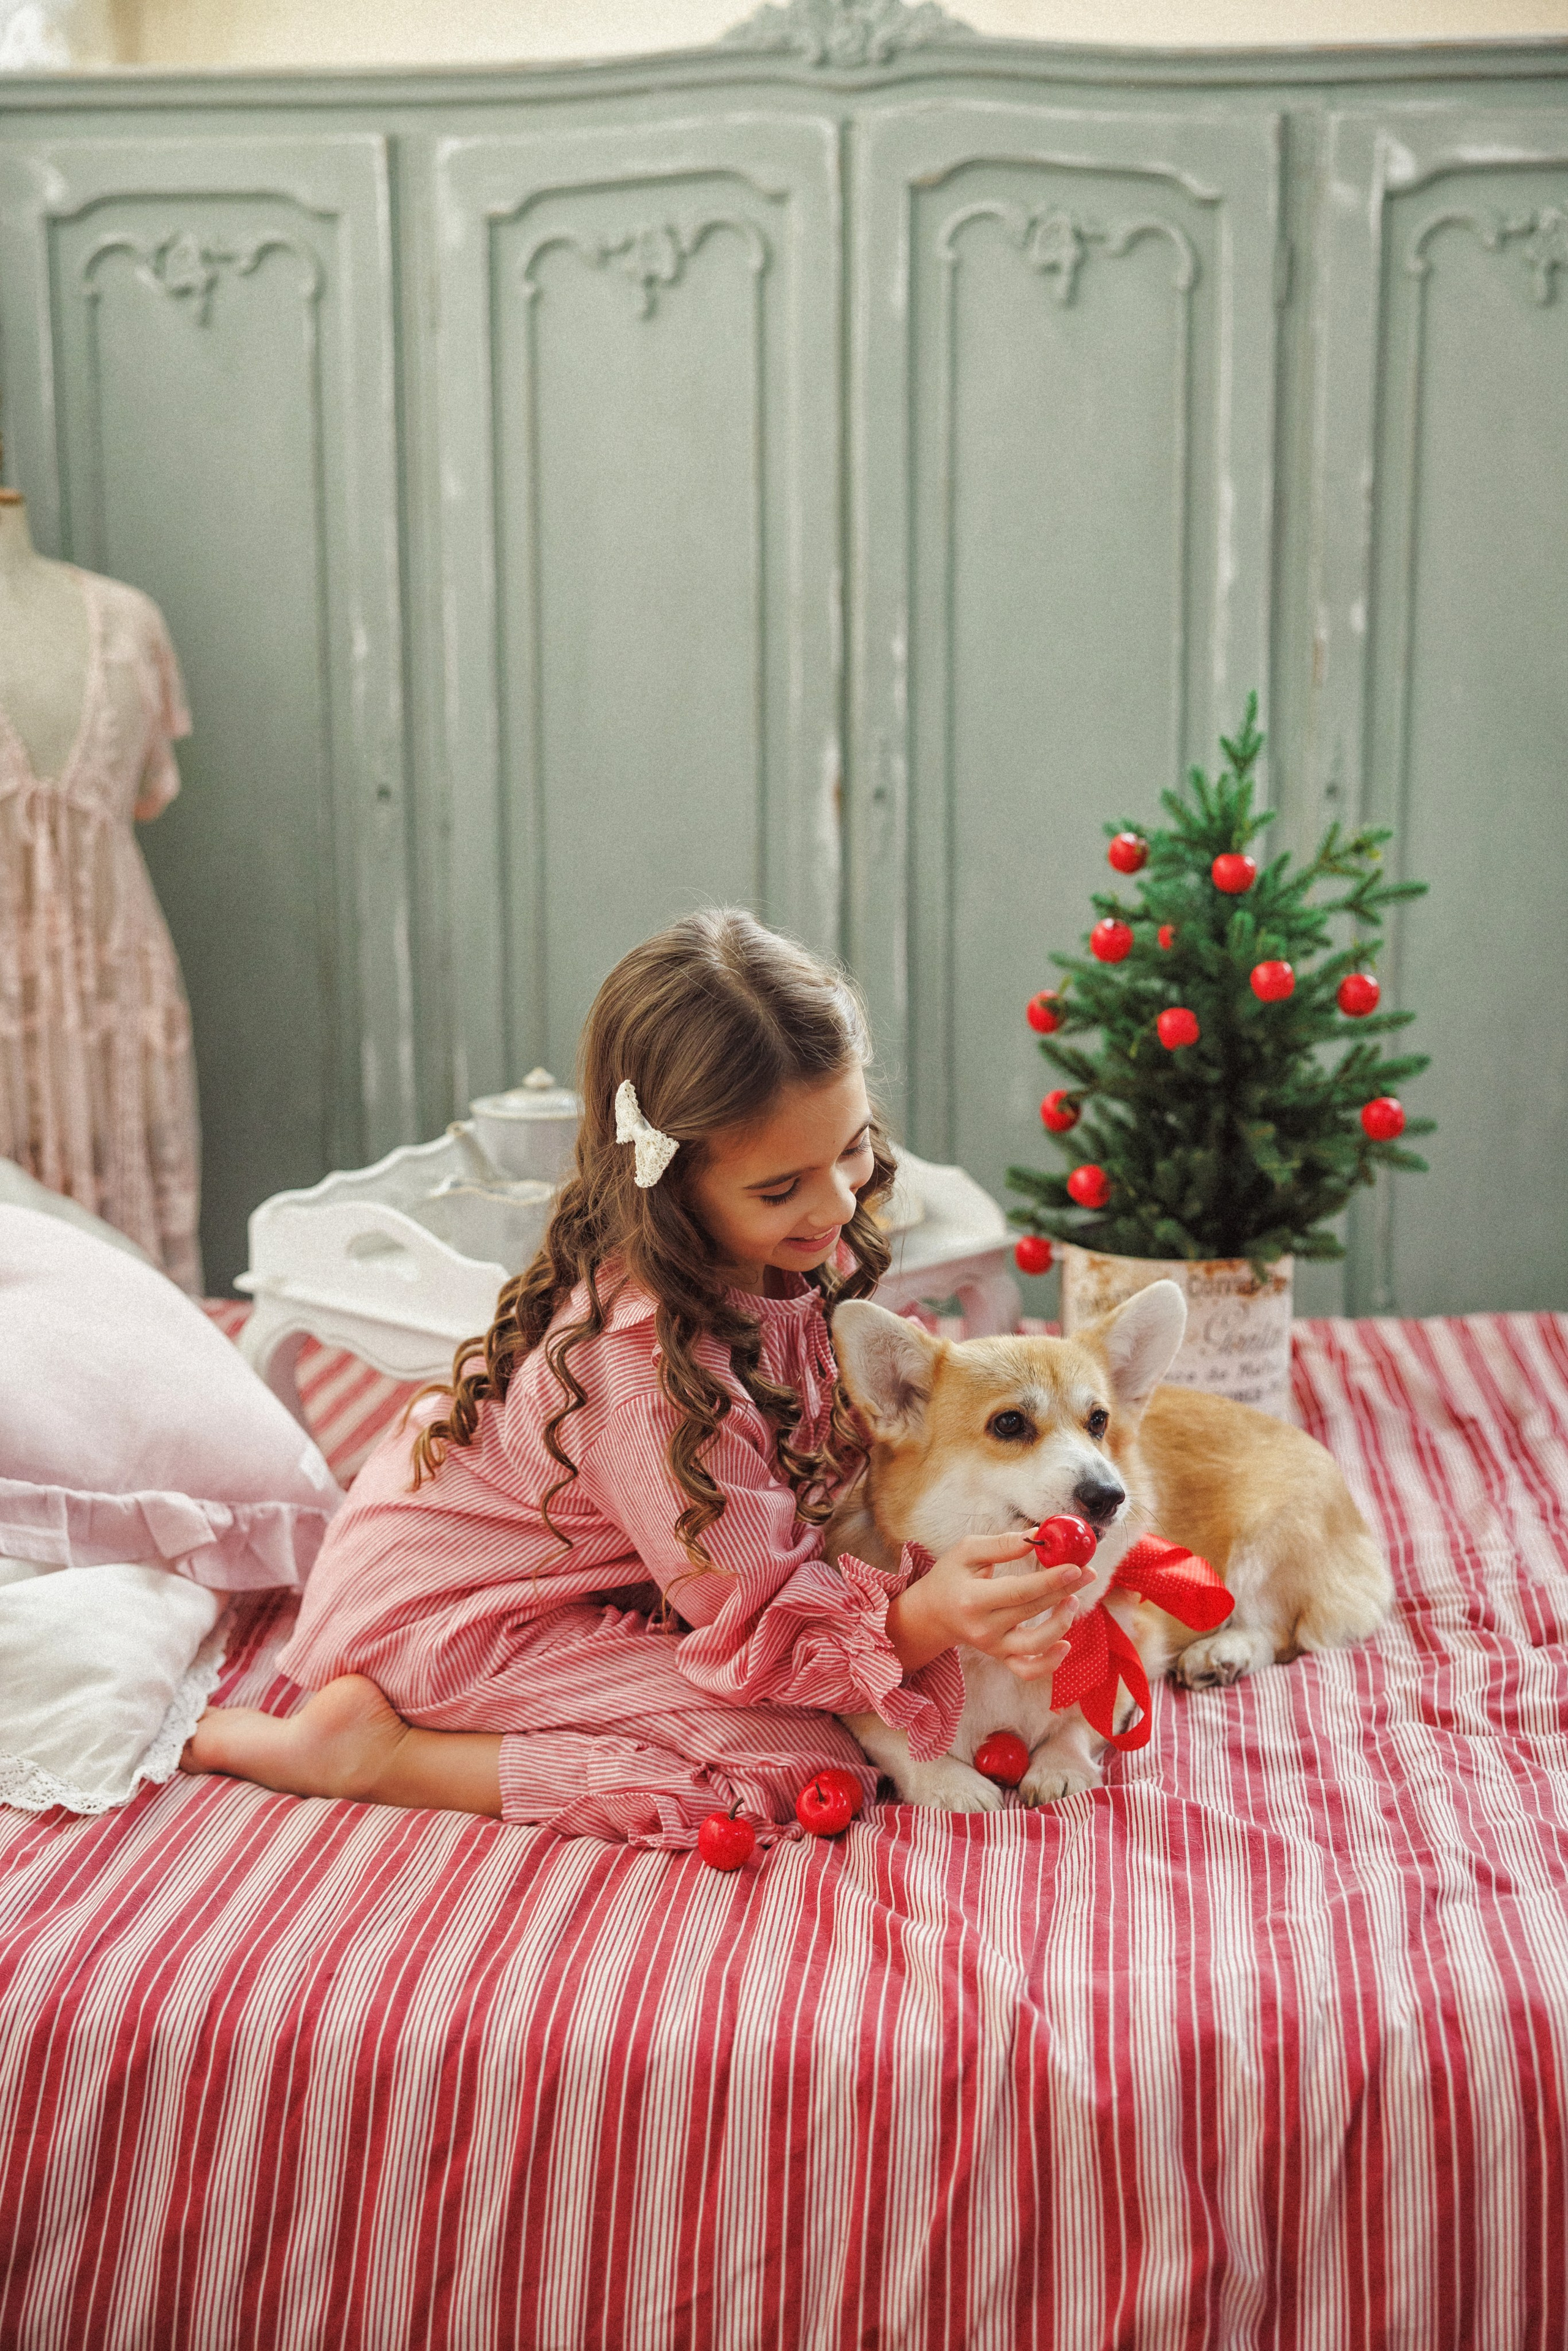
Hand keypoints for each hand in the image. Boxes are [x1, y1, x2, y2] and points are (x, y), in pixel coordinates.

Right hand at [886, 1534, 1092, 1680]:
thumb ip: (1002, 1545)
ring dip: (1062, 1623)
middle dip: (1065, 1590)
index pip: (1019, 1591)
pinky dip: (1049, 1663)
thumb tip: (1037, 1537)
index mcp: (972, 1600)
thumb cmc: (952, 1576)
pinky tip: (1065, 1645)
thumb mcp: (967, 1551)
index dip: (1050, 1580)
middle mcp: (983, 1628)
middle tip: (1088, 1572)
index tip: (1075, 1566)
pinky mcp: (1001, 1656)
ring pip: (1035, 1644)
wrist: (934, 1612)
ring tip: (1073, 1600)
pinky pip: (1028, 1669)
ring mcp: (993, 1646)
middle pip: (1032, 1610)